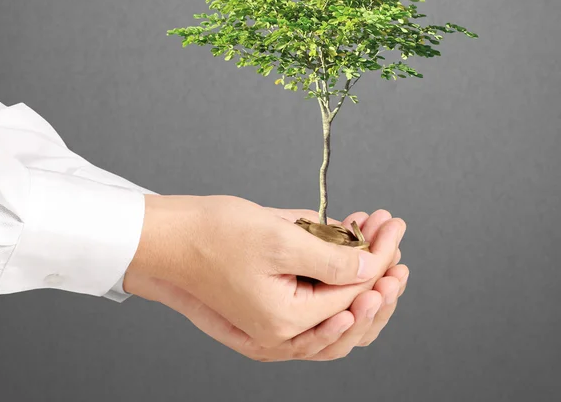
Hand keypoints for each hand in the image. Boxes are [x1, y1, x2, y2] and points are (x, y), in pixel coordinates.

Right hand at [125, 195, 403, 346]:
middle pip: (352, 312)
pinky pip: (313, 307)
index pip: (353, 293)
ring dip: (359, 278)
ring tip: (371, 243)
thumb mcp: (280, 240)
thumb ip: (332, 260)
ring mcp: (273, 326)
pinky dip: (333, 282)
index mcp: (285, 322)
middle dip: (376, 269)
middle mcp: (281, 334)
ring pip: (336, 314)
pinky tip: (341, 252)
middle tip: (390, 236)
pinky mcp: (267, 310)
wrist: (167, 238)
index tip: (393, 227)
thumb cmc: (212, 235)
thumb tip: (372, 267)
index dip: (379, 257)